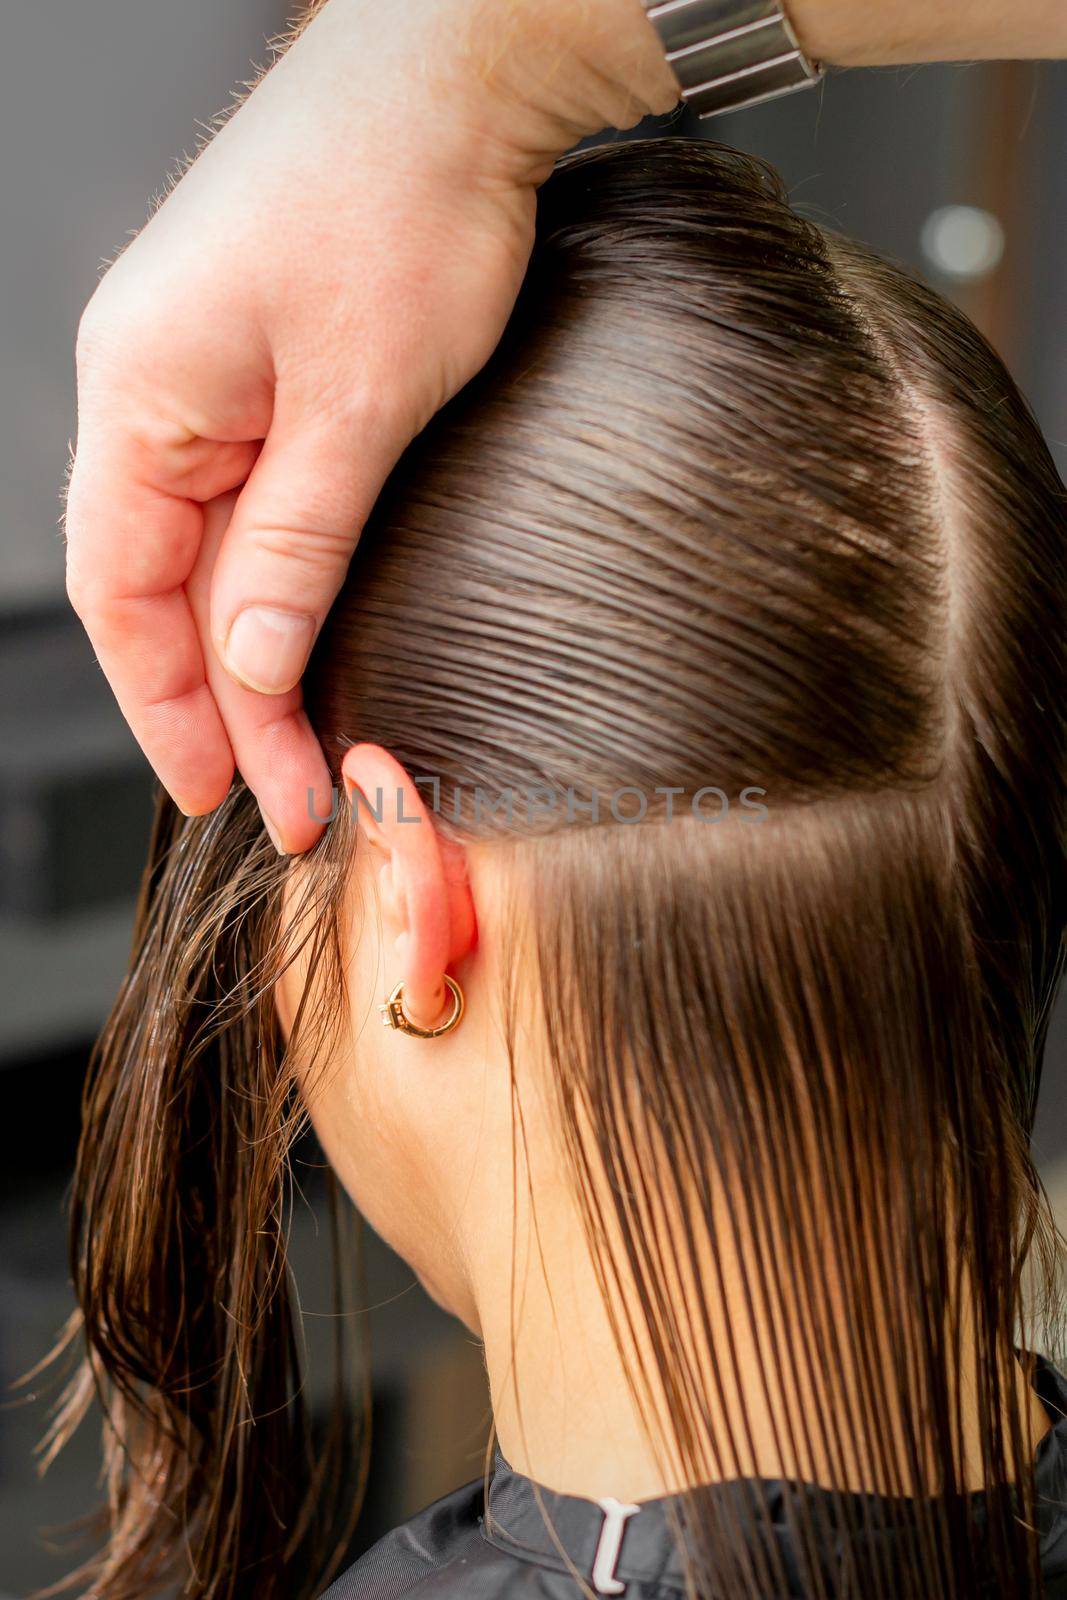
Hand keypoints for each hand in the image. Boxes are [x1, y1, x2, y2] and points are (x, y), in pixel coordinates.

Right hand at [64, 0, 675, 851]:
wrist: (461, 75)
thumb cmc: (405, 199)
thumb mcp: (360, 401)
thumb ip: (297, 542)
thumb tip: (249, 664)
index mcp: (141, 392)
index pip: (121, 592)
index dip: (165, 707)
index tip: (222, 793)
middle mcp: (152, 389)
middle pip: (164, 587)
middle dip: (225, 703)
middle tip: (291, 798)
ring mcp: (206, 378)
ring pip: (210, 554)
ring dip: (254, 654)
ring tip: (303, 747)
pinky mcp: (264, 370)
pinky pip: (250, 505)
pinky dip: (277, 584)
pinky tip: (308, 642)